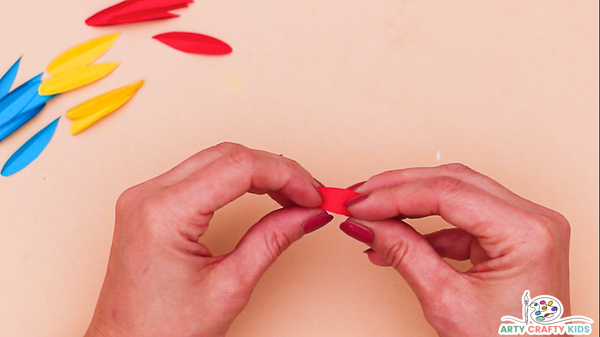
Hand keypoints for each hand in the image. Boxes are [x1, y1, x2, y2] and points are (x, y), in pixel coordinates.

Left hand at [85, 143, 331, 336]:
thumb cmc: (162, 331)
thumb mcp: (229, 287)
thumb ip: (272, 241)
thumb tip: (307, 215)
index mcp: (164, 213)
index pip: (239, 167)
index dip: (286, 176)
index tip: (313, 195)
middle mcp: (148, 195)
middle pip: (228, 155)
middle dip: (276, 170)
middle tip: (309, 195)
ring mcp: (145, 196)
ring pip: (216, 159)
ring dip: (258, 172)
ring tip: (291, 196)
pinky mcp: (150, 203)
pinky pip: (200, 174)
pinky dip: (236, 179)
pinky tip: (260, 193)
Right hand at [340, 164, 570, 335]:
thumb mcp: (446, 301)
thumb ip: (403, 254)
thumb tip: (366, 225)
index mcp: (526, 233)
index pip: (447, 193)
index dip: (394, 195)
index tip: (358, 204)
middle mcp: (533, 219)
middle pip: (452, 182)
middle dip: (398, 189)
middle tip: (358, 198)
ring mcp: (525, 225)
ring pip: (455, 192)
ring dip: (409, 202)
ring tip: (371, 215)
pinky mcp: (511, 235)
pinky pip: (462, 217)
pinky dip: (426, 226)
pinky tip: (394, 237)